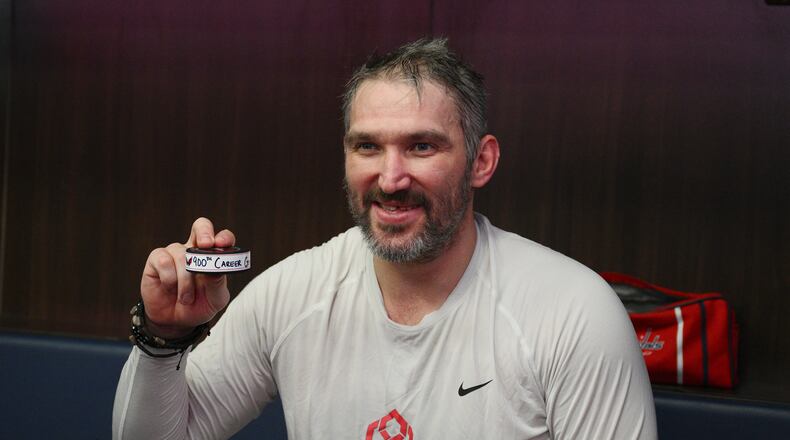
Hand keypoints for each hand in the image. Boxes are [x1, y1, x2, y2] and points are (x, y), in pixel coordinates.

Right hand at [140, 217, 235, 337]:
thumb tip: (216, 270)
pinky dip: (169, 278)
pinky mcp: (156, 260)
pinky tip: (170, 288)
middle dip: (204, 232)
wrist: (175, 322)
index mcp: (213, 257)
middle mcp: (194, 250)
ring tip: (186, 298)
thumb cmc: (199, 306)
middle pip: (201, 226)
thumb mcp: (215, 300)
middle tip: (206, 245)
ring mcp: (175, 253)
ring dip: (185, 280)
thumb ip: (218, 284)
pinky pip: (164, 261)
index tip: (223, 245)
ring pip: (182, 254)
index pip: (222, 238)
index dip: (224, 237)